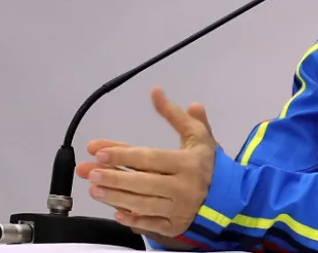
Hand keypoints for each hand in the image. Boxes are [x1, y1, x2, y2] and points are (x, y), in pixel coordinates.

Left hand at [75, 87, 216, 236]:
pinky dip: (132, 219)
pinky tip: (116, 212)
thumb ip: (175, 115)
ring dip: (115, 197)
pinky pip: (151, 224)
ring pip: (143, 204)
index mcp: (188, 163)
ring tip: (94, 188)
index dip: (123, 154)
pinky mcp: (176, 225)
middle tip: (89, 171)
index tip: (99, 151)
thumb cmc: (207, 161)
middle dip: (113, 176)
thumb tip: (155, 91)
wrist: (228, 194)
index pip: (150, 158)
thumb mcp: (197, 134)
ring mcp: (179, 209)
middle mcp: (184, 187)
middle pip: (142, 182)